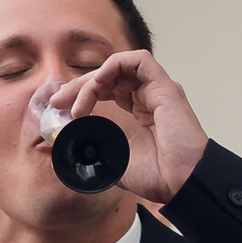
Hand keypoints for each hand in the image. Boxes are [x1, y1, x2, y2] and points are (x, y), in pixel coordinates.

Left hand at [61, 48, 207, 204]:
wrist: (183, 182)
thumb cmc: (160, 176)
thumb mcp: (115, 164)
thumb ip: (96, 153)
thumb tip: (71, 152)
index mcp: (141, 110)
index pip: (108, 89)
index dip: (83, 94)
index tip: (61, 108)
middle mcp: (150, 96)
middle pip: (109, 76)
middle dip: (80, 85)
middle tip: (58, 101)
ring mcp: (158, 90)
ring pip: (120, 66)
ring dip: (93, 79)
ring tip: (76, 102)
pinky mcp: (165, 88)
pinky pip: (139, 60)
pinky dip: (115, 65)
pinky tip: (97, 84)